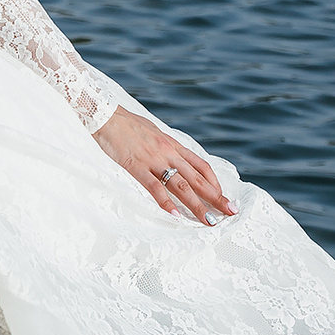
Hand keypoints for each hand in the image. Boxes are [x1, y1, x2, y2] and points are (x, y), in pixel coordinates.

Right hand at [93, 107, 235, 224]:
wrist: (104, 114)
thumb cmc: (126, 124)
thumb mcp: (152, 132)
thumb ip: (164, 146)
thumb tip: (172, 155)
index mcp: (173, 145)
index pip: (201, 166)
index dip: (214, 183)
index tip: (222, 197)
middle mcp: (168, 152)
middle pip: (197, 179)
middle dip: (216, 197)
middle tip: (230, 212)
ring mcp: (153, 159)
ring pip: (181, 186)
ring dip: (197, 205)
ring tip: (209, 221)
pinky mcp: (136, 166)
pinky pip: (154, 187)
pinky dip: (166, 203)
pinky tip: (176, 216)